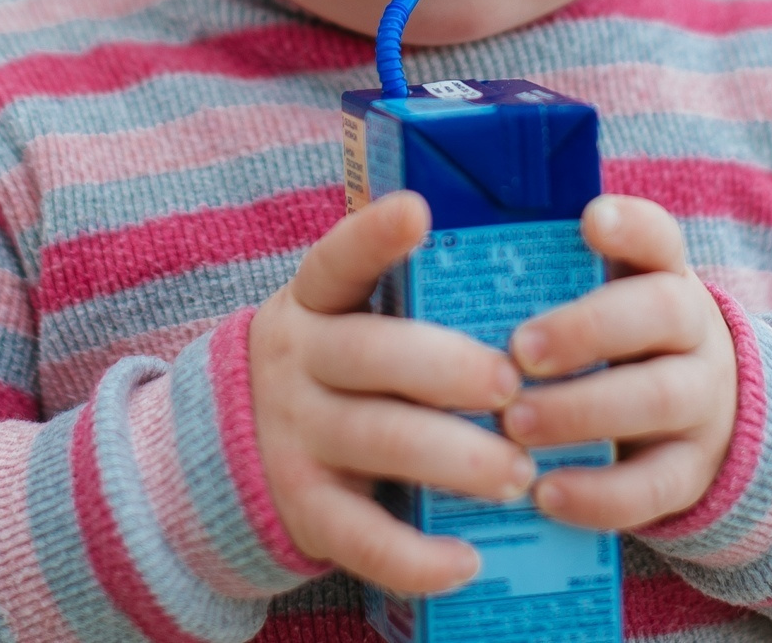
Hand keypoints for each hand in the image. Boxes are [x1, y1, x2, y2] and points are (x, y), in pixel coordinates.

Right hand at [250, 190, 533, 593]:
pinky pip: (361, 536)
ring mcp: (295, 435)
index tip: (418, 210)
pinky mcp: (305, 508)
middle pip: (373, 354)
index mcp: (316, 300)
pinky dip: (417, 555)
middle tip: (512, 386)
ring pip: (378, 440)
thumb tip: (531, 268)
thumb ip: (414, 295)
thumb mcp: (352, 317)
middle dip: (448, 368)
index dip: (374, 236)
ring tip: (520, 474)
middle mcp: (297, 360)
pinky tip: (468, 560)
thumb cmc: (345, 367)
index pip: (338, 259)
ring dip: (455, 459)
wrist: (241, 448)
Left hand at [501, 195, 737, 531]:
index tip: (589, 220)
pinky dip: (599, 493)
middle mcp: (692, 329)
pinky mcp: (692, 469)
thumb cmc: (607, 345)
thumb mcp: (592, 301)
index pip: (658, 235)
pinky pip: (656, 484)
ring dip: (581, 411)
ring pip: (659, 397)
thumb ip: (541, 279)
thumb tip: (436, 256)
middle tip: (519, 350)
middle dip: (587, 330)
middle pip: (661, 312)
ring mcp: (702, 401)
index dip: (629, 225)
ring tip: (516, 424)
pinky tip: (545, 493)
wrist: (688, 419)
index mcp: (661, 274)